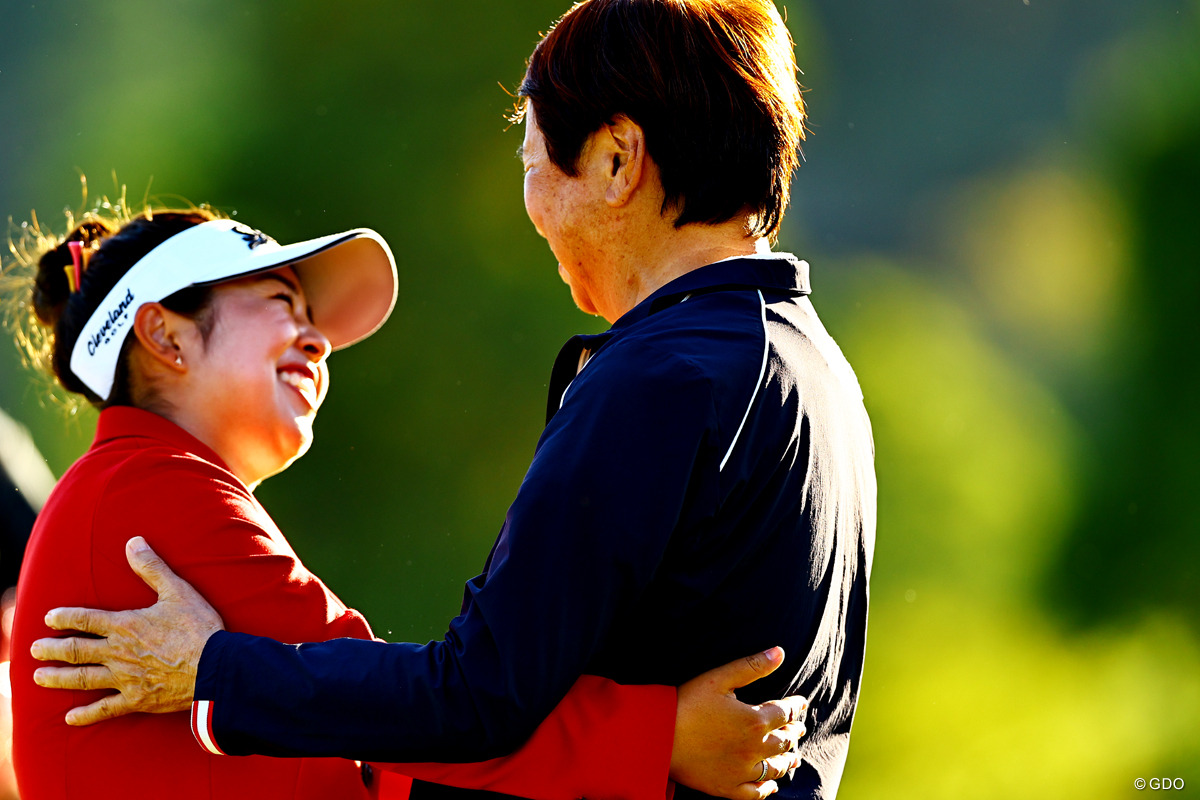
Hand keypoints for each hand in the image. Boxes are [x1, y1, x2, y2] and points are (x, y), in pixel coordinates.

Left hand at [29, 537, 223, 725]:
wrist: (215, 667)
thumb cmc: (198, 627)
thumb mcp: (177, 591)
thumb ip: (151, 568)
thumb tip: (133, 542)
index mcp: (125, 625)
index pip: (86, 620)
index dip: (65, 617)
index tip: (49, 618)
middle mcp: (118, 653)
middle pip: (76, 650)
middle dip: (52, 648)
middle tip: (33, 649)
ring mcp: (125, 679)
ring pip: (82, 679)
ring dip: (58, 678)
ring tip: (38, 676)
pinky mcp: (136, 700)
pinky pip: (105, 709)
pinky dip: (86, 714)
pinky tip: (70, 718)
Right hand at [671, 647, 806, 799]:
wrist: (658, 738)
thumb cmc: (687, 703)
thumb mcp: (719, 678)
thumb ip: (752, 666)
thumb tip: (780, 652)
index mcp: (755, 721)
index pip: (785, 713)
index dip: (795, 706)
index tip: (800, 703)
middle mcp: (754, 749)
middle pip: (784, 741)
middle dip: (794, 732)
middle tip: (799, 728)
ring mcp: (742, 772)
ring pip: (775, 768)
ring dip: (788, 760)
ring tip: (794, 757)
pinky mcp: (728, 788)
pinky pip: (756, 792)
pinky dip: (767, 787)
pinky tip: (772, 784)